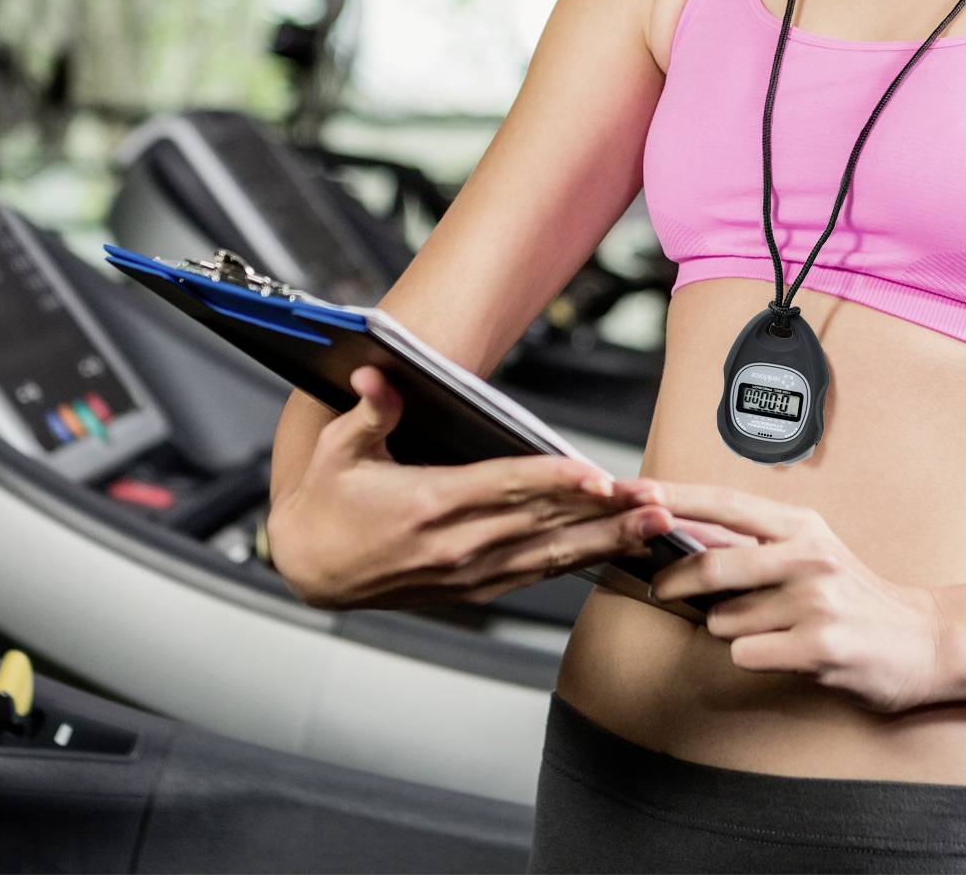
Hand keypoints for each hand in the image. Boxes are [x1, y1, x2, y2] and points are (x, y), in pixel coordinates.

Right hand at [266, 366, 671, 609]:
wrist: (308, 568)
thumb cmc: (324, 502)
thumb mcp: (336, 449)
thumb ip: (369, 413)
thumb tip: (378, 375)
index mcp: (426, 504)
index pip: (503, 487)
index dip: (554, 481)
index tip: (598, 476)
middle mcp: (454, 545)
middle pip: (543, 525)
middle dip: (605, 513)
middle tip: (657, 501)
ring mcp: (467, 573)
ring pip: (550, 556)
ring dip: (607, 541)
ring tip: (656, 527)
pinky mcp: (473, 590)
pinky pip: (535, 576)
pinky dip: (578, 562)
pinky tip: (616, 550)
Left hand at [645, 482, 945, 715]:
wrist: (922, 640)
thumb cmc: (852, 596)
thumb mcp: (809, 551)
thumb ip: (752, 543)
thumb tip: (679, 533)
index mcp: (800, 526)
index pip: (722, 504)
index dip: (671, 498)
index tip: (628, 492)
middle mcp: (808, 555)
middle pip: (712, 563)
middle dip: (673, 579)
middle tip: (661, 588)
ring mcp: (815, 601)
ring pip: (725, 618)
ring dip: (729, 629)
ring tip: (768, 629)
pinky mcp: (820, 646)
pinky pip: (748, 654)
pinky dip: (754, 657)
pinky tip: (786, 654)